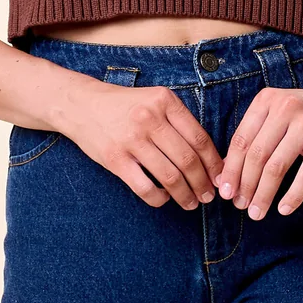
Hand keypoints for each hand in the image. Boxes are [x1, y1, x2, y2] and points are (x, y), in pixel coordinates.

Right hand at [61, 79, 223, 210]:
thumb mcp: (154, 99)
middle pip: (187, 159)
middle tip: (208, 196)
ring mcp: (132, 139)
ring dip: (185, 195)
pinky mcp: (115, 159)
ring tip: (192, 203)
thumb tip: (207, 155)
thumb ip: (178, 121)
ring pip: (170, 176)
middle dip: (203, 183)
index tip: (220, 176)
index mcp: (164, 101)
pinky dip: (160, 198)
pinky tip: (165, 199)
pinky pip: (145, 187)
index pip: (199, 137)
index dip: (213, 162)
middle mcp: (150, 118)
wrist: (82, 105)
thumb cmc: (125, 105)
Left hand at [214, 77, 302, 218]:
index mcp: (266, 100)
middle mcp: (284, 108)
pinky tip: (284, 209)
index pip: (241, 139)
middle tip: (240, 205)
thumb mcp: (277, 115)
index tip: (225, 191)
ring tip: (257, 212)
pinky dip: (293, 195)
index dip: (231, 168)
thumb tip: (226, 171)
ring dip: (264, 194)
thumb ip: (254, 137)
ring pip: (277, 166)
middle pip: (257, 154)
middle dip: (246, 185)